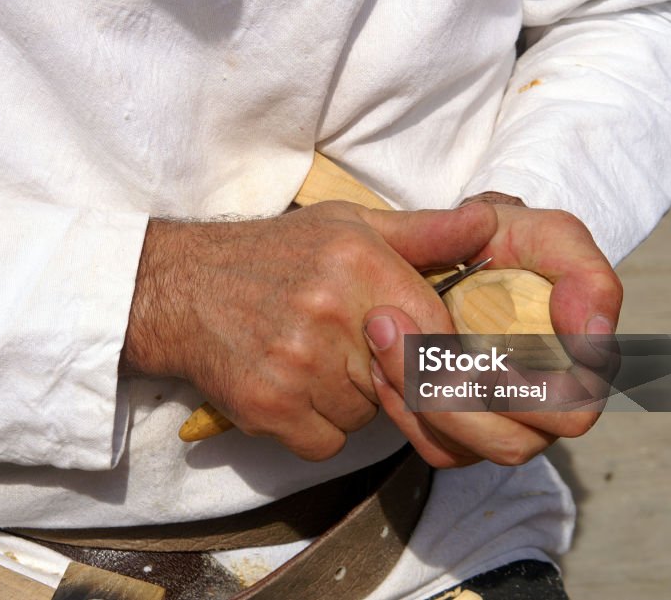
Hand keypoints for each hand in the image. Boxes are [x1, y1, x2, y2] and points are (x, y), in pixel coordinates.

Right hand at [122, 200, 496, 460]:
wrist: (182, 289)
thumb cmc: (276, 255)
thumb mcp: (349, 226)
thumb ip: (424, 233)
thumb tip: (488, 227)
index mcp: (360, 263)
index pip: (438, 335)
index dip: (434, 352)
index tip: (416, 351)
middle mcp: (331, 312)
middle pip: (403, 383)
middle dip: (387, 377)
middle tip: (353, 349)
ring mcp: (298, 364)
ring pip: (366, 419)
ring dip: (350, 403)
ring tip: (314, 361)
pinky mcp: (269, 407)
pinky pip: (327, 444)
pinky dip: (315, 428)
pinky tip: (292, 389)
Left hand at [365, 195, 621, 467]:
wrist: (460, 247)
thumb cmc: (513, 241)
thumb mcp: (553, 237)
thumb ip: (587, 278)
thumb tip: (594, 337)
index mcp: (579, 370)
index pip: (571, 412)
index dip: (526, 393)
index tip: (480, 357)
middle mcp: (543, 408)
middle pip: (511, 443)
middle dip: (452, 394)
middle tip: (403, 333)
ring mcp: (499, 423)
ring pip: (463, 447)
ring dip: (416, 394)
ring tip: (382, 332)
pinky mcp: (457, 431)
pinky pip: (431, 442)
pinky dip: (400, 405)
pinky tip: (381, 359)